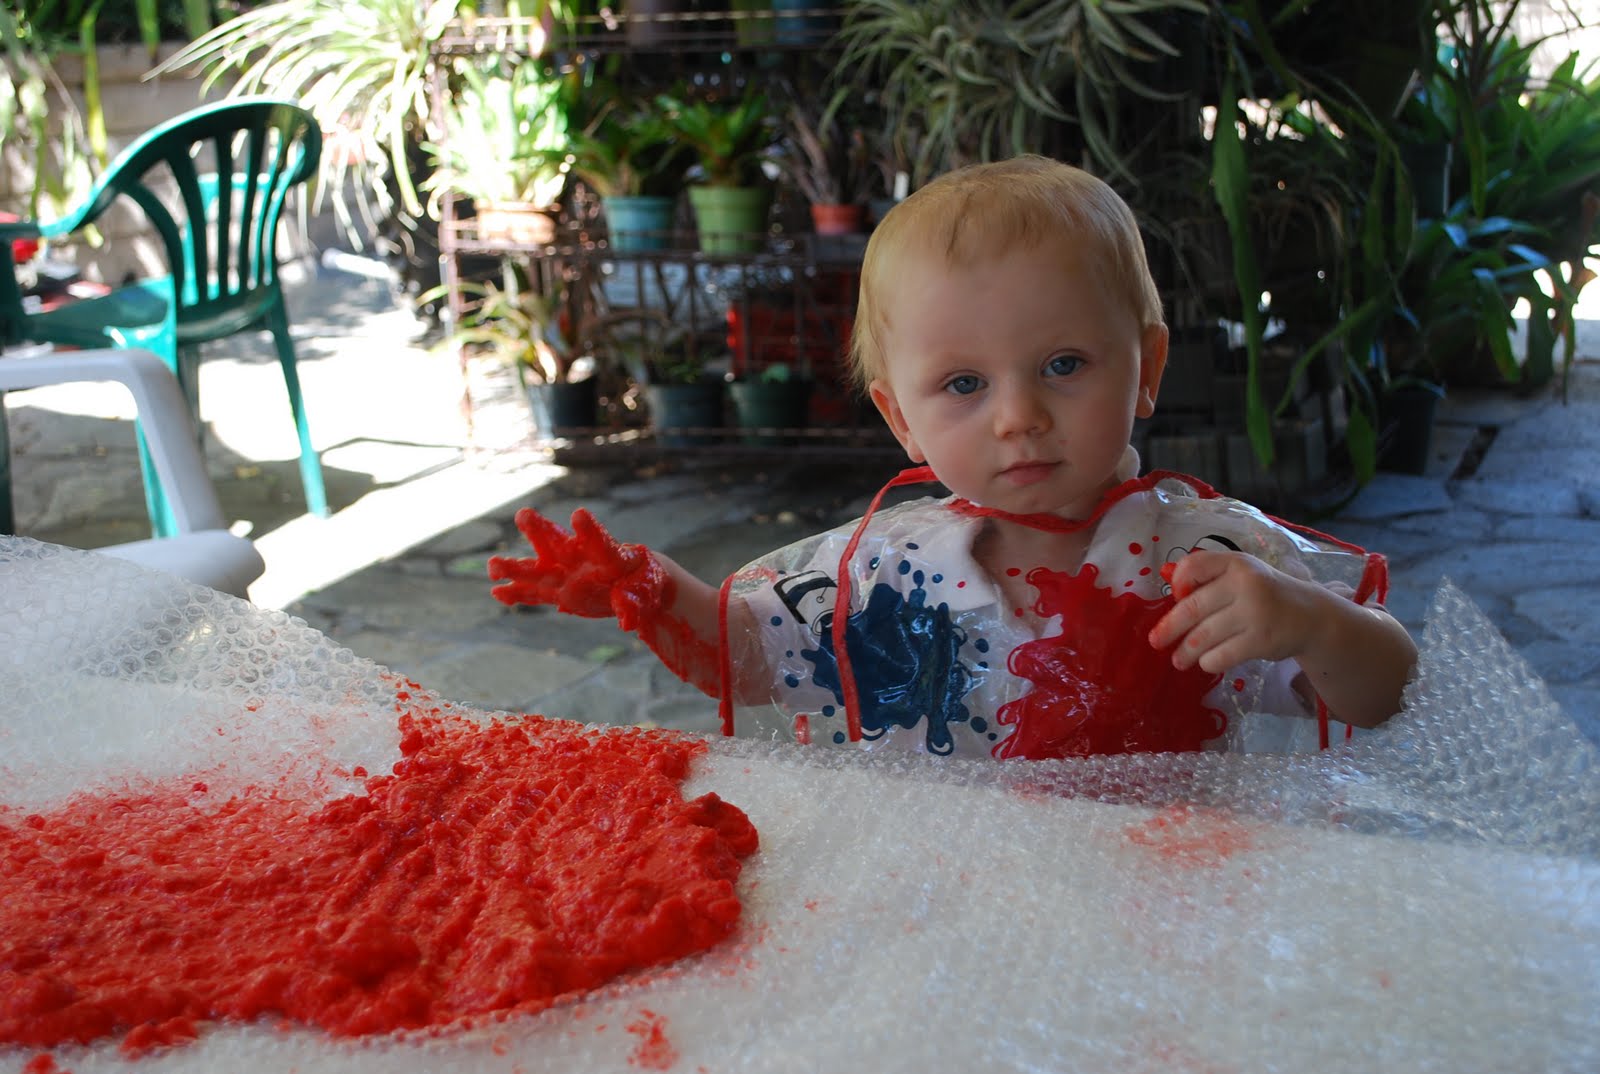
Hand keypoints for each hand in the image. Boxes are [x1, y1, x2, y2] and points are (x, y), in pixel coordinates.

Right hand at [487, 508, 668, 631]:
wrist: (635, 586)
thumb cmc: (644, 582)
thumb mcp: (643, 594)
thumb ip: (632, 605)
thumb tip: (626, 622)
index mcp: (607, 555)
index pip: (598, 542)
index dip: (589, 530)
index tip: (579, 515)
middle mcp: (581, 560)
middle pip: (556, 544)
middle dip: (540, 531)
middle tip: (524, 514)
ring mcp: (566, 575)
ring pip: (537, 569)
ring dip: (515, 567)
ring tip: (492, 566)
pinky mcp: (559, 592)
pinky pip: (534, 594)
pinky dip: (517, 594)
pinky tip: (497, 592)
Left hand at [1148, 550, 1322, 672]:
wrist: (1310, 616)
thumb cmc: (1265, 593)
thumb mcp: (1239, 574)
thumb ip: (1206, 575)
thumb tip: (1164, 573)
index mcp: (1236, 563)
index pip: (1193, 566)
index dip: (1177, 583)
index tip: (1176, 598)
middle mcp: (1245, 584)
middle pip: (1193, 608)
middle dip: (1169, 628)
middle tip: (1156, 641)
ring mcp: (1254, 613)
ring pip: (1204, 636)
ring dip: (1185, 652)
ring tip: (1179, 660)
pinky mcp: (1261, 641)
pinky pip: (1221, 655)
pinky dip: (1208, 662)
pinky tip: (1205, 663)